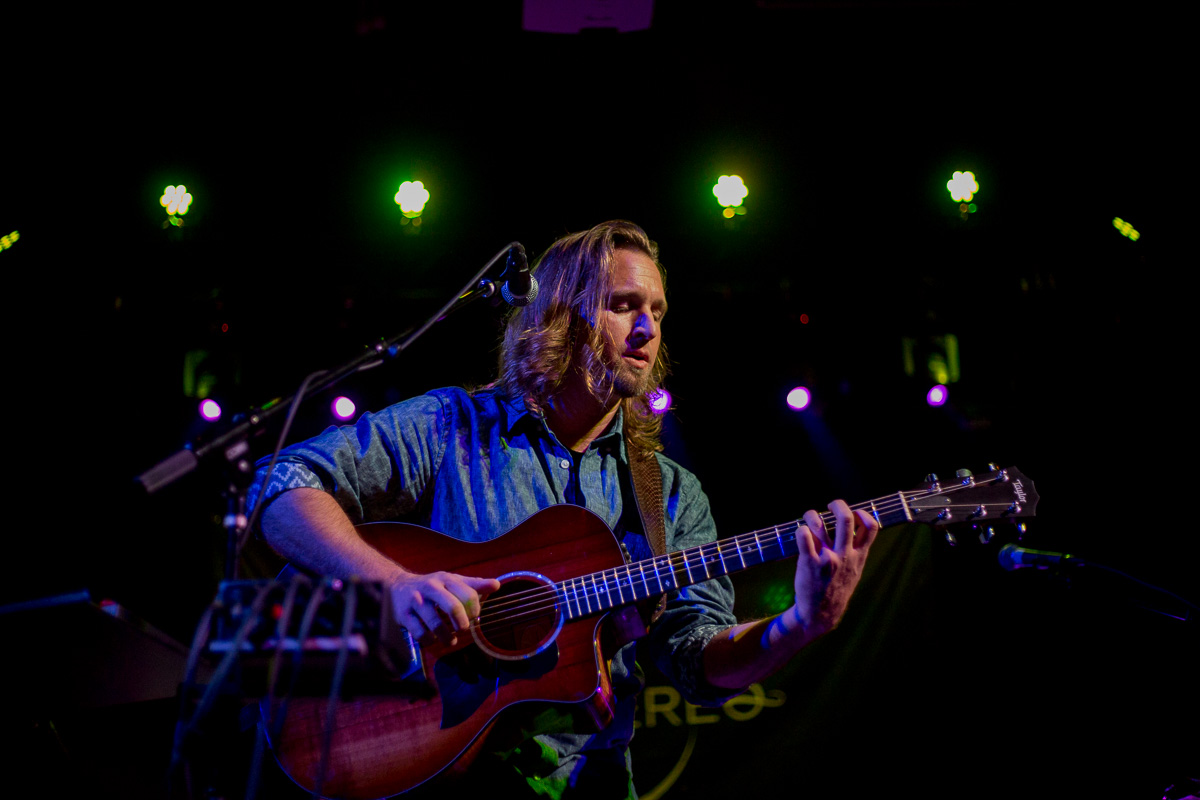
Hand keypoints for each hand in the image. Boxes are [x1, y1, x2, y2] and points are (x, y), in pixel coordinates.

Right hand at [389, 571, 500, 646]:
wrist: (397, 586)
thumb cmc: (432, 586)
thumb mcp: (452, 581)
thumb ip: (474, 585)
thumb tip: (497, 585)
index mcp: (446, 579)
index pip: (468, 594)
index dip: (475, 609)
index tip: (473, 616)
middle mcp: (431, 588)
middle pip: (453, 607)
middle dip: (462, 624)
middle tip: (463, 629)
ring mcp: (416, 602)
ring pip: (436, 625)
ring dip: (447, 638)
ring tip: (451, 641)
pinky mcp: (404, 615)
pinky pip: (420, 634)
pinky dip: (430, 641)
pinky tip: (433, 640)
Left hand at [792, 499, 878, 636]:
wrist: (820, 614)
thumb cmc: (836, 589)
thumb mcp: (854, 571)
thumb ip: (856, 552)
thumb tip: (856, 530)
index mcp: (858, 556)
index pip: (871, 527)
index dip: (863, 513)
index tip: (854, 512)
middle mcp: (844, 555)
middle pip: (846, 518)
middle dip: (838, 504)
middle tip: (830, 505)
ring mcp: (827, 558)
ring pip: (820, 523)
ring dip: (812, 515)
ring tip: (810, 518)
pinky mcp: (809, 563)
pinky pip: (803, 536)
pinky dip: (801, 529)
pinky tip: (801, 534)